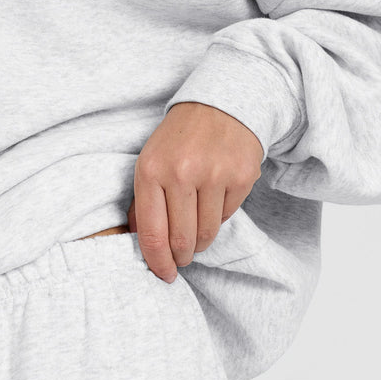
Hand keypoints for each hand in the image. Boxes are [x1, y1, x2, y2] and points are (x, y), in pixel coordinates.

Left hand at [126, 101, 263, 282]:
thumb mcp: (150, 163)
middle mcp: (182, 173)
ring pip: (207, 234)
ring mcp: (214, 174)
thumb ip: (142, 203)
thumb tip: (140, 243)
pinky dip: (219, 217)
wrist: (221, 104)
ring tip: (197, 232)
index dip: (158, 263)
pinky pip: (227, 216)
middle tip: (182, 257)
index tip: (165, 275)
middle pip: (182, 241)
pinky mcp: (241, 176)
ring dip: (201, 242)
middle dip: (181, 257)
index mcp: (151, 172)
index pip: (153, 235)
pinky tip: (214, 200)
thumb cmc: (179, 141)